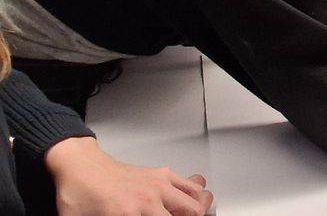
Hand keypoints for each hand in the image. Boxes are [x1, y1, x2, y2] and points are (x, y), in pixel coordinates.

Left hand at [45, 137, 212, 215]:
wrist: (80, 166)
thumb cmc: (80, 194)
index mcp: (127, 214)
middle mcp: (148, 198)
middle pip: (189, 215)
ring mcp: (158, 184)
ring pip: (196, 202)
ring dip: (196, 211)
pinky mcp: (162, 174)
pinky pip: (193, 185)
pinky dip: (196, 196)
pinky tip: (189, 204)